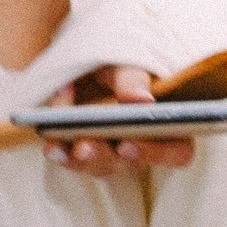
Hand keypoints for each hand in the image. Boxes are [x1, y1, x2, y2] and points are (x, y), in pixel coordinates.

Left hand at [43, 63, 195, 175]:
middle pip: (130, 163)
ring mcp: (114, 154)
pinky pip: (74, 161)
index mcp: (167, 125)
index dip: (155, 153)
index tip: (127, 144)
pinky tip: (50, 144)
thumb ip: (133, 78)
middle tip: (85, 146)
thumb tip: (141, 100)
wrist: (89, 60)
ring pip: (100, 166)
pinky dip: (61, 151)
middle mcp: (144, 146)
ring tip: (60, 144)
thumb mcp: (126, 61)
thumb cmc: (119, 61)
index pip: (176, 152)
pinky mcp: (86, 153)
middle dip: (104, 154)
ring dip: (78, 158)